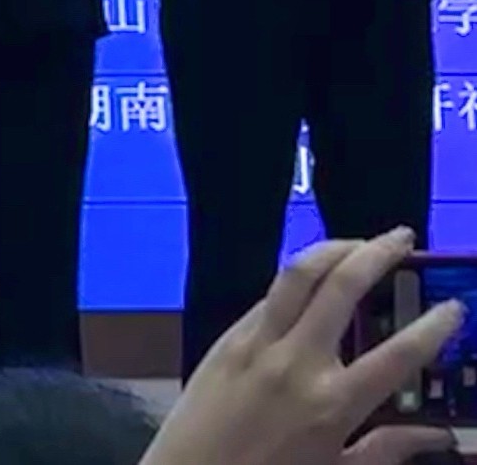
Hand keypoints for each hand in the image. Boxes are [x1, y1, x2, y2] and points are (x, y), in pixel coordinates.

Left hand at [142, 230, 459, 464]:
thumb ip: (390, 448)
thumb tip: (440, 435)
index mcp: (333, 403)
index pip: (397, 355)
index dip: (432, 328)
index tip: (453, 306)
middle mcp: (296, 362)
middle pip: (342, 287)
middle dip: (378, 253)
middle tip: (404, 236)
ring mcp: (256, 343)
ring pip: (296, 274)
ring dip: (333, 248)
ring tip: (362, 241)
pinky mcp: (226, 337)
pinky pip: (268, 298)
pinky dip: (296, 281)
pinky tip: (314, 281)